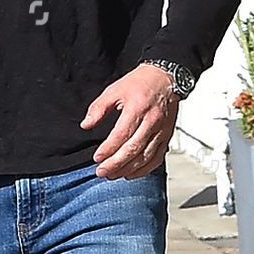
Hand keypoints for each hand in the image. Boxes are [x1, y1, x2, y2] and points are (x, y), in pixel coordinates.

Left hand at [82, 63, 177, 179]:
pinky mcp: (167, 137)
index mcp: (138, 108)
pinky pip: (157, 158)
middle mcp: (152, 121)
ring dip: (128, 169)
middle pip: (133, 149)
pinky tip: (131, 173)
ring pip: (145, 157)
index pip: (122, 134)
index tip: (97, 158)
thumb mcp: (114, 90)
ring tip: (113, 175)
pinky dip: (144, 169)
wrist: (166, 78)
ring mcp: (161, 131)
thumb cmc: (140, 83)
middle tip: (101, 172)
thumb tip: (86, 125)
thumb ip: (98, 108)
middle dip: (115, 164)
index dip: (108, 149)